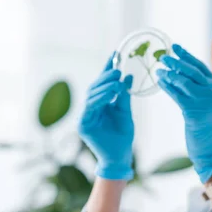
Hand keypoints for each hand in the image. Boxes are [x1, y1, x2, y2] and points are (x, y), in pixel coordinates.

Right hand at [79, 54, 133, 179]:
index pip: (103, 83)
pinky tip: (110, 94)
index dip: (107, 69)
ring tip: (117, 81)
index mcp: (101, 103)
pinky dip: (100, 99)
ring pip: (92, 96)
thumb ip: (124, 96)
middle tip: (118, 68)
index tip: (116, 54)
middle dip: (106, 77)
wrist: (120, 156)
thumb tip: (128, 76)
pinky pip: (90, 108)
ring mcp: (85, 116)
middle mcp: (91, 108)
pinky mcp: (83, 125)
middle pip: (95, 87)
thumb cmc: (123, 136)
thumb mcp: (125, 112)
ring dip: (104, 87)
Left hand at [157, 44, 211, 182]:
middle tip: (162, 56)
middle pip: (193, 71)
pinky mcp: (196, 111)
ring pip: (185, 82)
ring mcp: (207, 102)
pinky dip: (168, 87)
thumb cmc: (208, 131)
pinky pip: (178, 95)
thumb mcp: (207, 107)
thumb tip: (179, 75)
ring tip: (158, 69)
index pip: (202, 68)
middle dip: (177, 62)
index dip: (187, 57)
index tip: (175, 48)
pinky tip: (160, 82)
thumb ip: (199, 92)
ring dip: (170, 74)